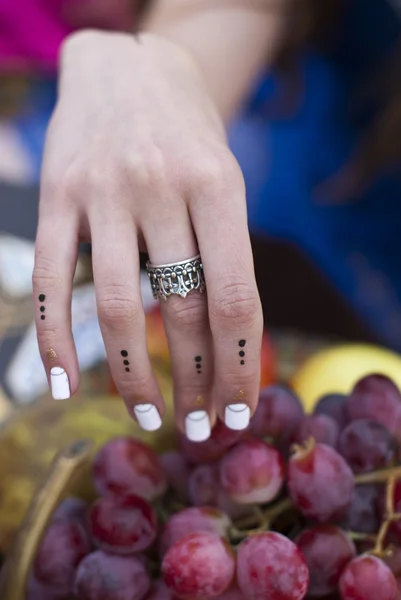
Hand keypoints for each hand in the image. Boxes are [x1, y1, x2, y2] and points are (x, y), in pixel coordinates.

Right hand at [33, 30, 262, 439]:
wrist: (126, 68)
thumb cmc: (185, 135)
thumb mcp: (223, 180)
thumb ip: (223, 253)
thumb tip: (220, 347)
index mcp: (217, 185)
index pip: (233, 298)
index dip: (238, 366)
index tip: (238, 411)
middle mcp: (160, 187)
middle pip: (181, 310)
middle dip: (196, 381)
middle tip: (201, 427)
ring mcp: (103, 192)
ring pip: (115, 307)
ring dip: (133, 376)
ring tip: (150, 416)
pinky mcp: (55, 197)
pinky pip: (49, 282)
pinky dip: (55, 341)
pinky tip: (64, 387)